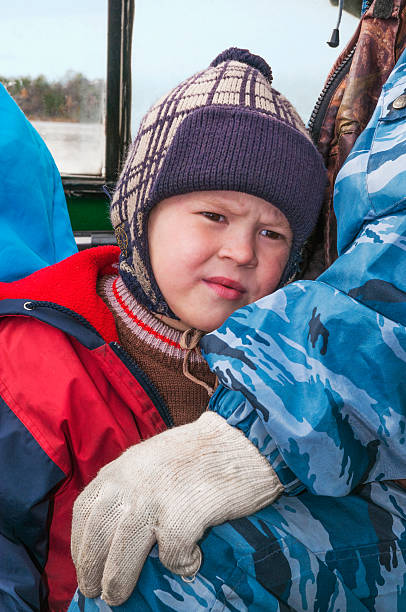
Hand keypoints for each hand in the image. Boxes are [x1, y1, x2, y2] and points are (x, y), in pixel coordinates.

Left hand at [71, 411, 282, 605]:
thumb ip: (131, 483)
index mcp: (121, 468)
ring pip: (121, 557)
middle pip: (97, 539)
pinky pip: (172, 558)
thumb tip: (117, 524)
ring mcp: (153, 501)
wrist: (240, 438)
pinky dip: (179, 566)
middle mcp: (129, 485)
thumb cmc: (200, 450)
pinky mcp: (182, 517)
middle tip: (98, 591)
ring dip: (118, 582)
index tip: (85, 563)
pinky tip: (190, 562)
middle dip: (92, 571)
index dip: (80, 543)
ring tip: (119, 595)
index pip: (85, 512)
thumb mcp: (151, 457)